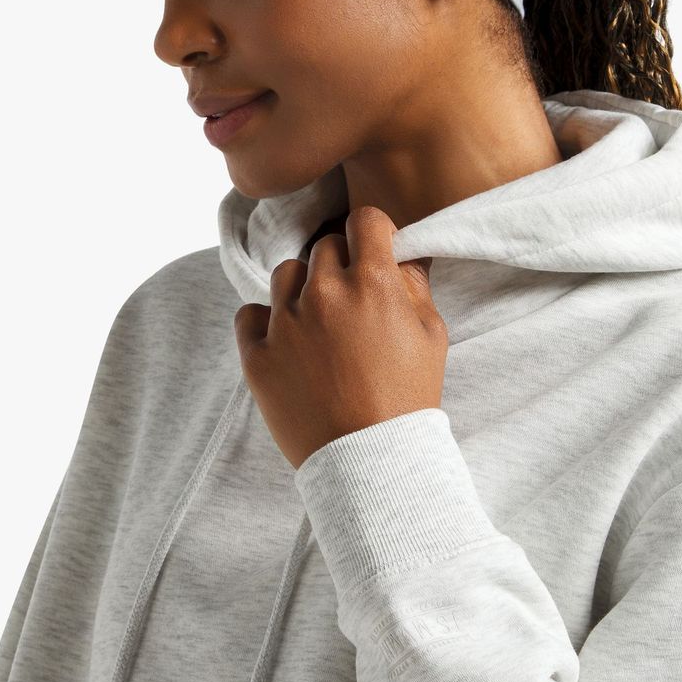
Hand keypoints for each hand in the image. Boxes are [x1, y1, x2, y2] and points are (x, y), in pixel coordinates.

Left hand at [233, 205, 448, 468]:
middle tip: (352, 298)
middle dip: (341, 263)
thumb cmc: (408, 399)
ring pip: (287, 274)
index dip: (373, 233)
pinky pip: (250, 314)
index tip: (374, 251)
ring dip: (304, 288)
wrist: (370, 462)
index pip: (364, 219)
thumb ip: (414, 285)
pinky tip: (287, 341)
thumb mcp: (431, 336)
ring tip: (319, 323)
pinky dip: (266, 321)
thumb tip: (401, 255)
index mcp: (371, 282)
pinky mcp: (256, 355)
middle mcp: (324, 293)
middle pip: (324, 246)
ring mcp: (285, 323)